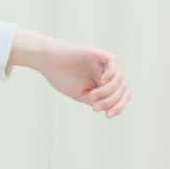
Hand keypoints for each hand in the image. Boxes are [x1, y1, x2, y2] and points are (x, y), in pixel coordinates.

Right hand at [12, 29, 130, 116]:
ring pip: (120, 78)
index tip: (107, 115)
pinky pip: (113, 62)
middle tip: (95, 107)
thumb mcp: (80, 95)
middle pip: (123, 88)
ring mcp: (102, 63)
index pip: (121, 95)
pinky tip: (101, 81)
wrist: (46, 61)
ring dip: (108, 91)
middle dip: (112, 101)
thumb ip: (97, 101)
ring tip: (92, 95)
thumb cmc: (61, 77)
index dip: (119, 106)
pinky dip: (111, 74)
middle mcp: (105, 73)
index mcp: (103, 84)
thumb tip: (110, 108)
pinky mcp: (97, 53)